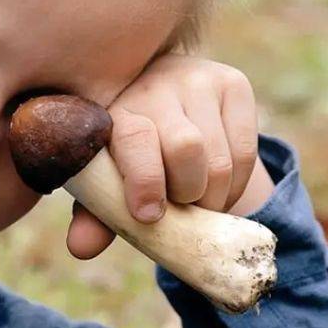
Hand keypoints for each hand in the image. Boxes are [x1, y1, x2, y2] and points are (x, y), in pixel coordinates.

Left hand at [66, 54, 273, 259]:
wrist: (165, 101)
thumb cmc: (129, 153)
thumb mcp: (109, 180)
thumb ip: (96, 213)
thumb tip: (81, 248)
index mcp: (114, 106)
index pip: (135, 138)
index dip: (145, 181)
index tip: (149, 214)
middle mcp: (156, 84)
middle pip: (186, 148)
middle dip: (186, 194)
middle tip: (179, 206)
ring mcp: (199, 79)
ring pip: (219, 160)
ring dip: (213, 199)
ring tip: (198, 201)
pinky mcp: (234, 83)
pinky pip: (246, 152)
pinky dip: (236, 186)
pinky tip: (219, 187)